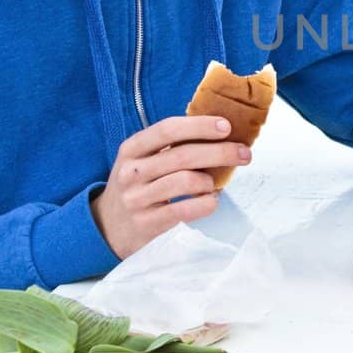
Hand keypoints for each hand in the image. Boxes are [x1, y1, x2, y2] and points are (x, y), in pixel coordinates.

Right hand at [90, 116, 249, 257]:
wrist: (107, 227)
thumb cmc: (137, 187)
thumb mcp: (142, 161)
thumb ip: (171, 147)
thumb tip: (220, 131)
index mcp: (131, 149)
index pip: (167, 129)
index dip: (199, 126)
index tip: (226, 126)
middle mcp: (131, 171)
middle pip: (182, 155)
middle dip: (220, 152)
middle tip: (244, 153)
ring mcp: (136, 199)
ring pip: (185, 181)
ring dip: (210, 181)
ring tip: (215, 184)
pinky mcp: (146, 223)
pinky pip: (184, 210)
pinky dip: (205, 203)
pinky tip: (211, 201)